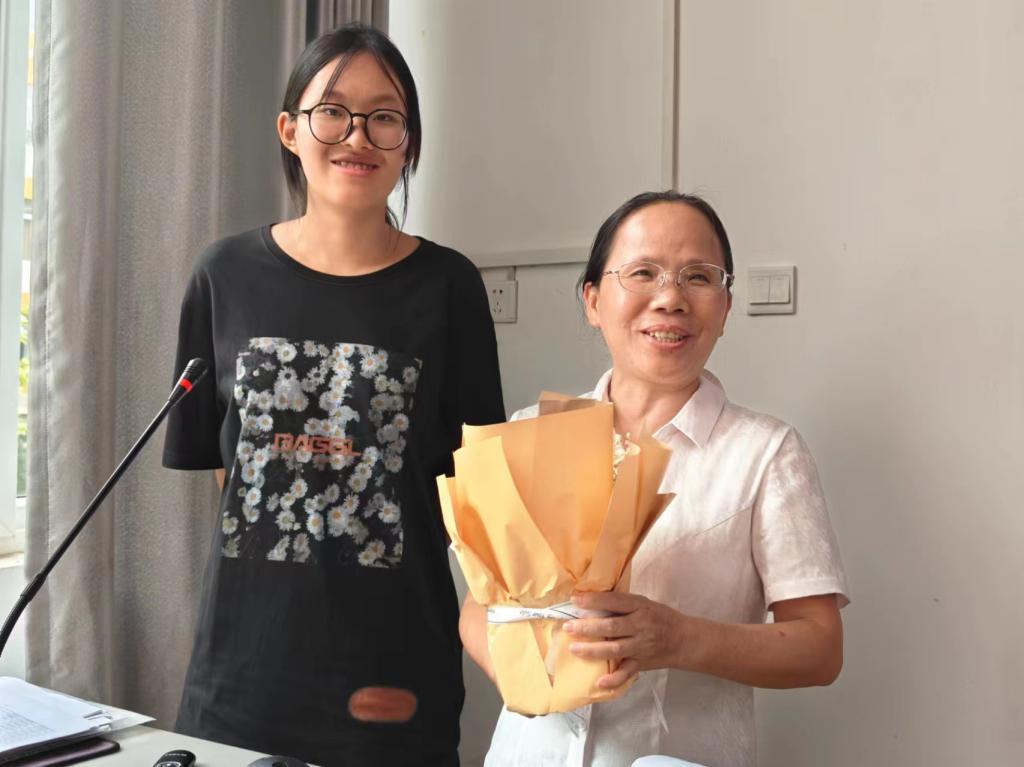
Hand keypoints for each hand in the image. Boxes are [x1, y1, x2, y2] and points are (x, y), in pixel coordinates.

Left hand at [564, 591, 694, 693]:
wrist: (685, 640)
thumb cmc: (661, 617)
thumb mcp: (644, 603)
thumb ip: (622, 604)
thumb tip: (591, 600)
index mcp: (640, 607)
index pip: (615, 601)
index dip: (595, 600)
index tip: (576, 599)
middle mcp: (641, 626)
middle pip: (612, 627)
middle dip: (588, 627)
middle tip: (568, 627)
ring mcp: (642, 646)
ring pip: (615, 649)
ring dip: (593, 650)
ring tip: (574, 648)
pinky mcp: (642, 663)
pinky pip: (627, 672)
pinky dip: (614, 679)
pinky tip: (600, 682)